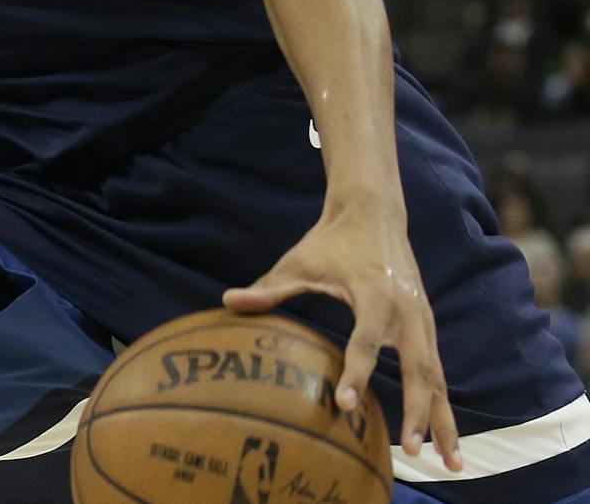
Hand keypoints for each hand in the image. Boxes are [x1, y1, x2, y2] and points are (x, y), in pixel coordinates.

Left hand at [223, 201, 462, 472]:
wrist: (375, 212)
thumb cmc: (332, 240)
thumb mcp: (300, 261)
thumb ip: (270, 287)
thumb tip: (227, 301)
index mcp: (376, 294)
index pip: (365, 341)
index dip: (355, 373)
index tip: (345, 405)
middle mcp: (407, 310)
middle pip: (418, 368)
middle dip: (416, 410)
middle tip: (410, 449)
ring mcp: (422, 319)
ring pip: (436, 376)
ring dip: (443, 419)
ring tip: (450, 464)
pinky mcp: (427, 325)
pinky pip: (437, 370)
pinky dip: (442, 404)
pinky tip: (445, 440)